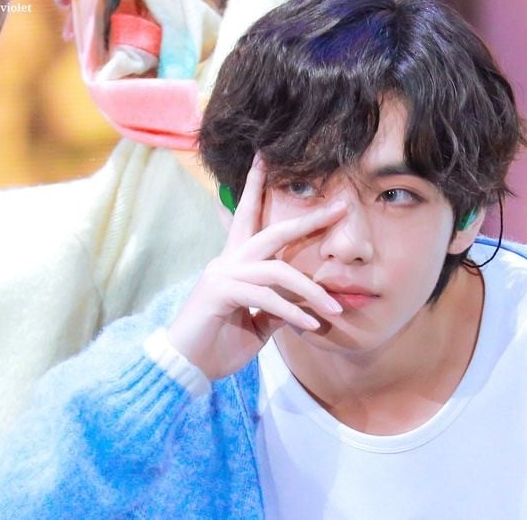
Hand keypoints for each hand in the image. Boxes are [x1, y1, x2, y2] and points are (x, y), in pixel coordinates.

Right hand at [166, 153, 345, 379]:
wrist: (185, 368)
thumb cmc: (218, 344)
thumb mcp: (258, 323)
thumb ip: (277, 308)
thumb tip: (302, 305)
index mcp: (235, 263)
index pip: (248, 217)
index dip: (256, 187)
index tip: (267, 158)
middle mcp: (228, 261)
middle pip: (272, 230)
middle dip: (308, 218)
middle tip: (341, 206)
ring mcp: (223, 274)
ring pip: (278, 269)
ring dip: (311, 290)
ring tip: (334, 310)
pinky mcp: (220, 293)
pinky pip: (266, 297)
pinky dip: (292, 312)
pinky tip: (309, 326)